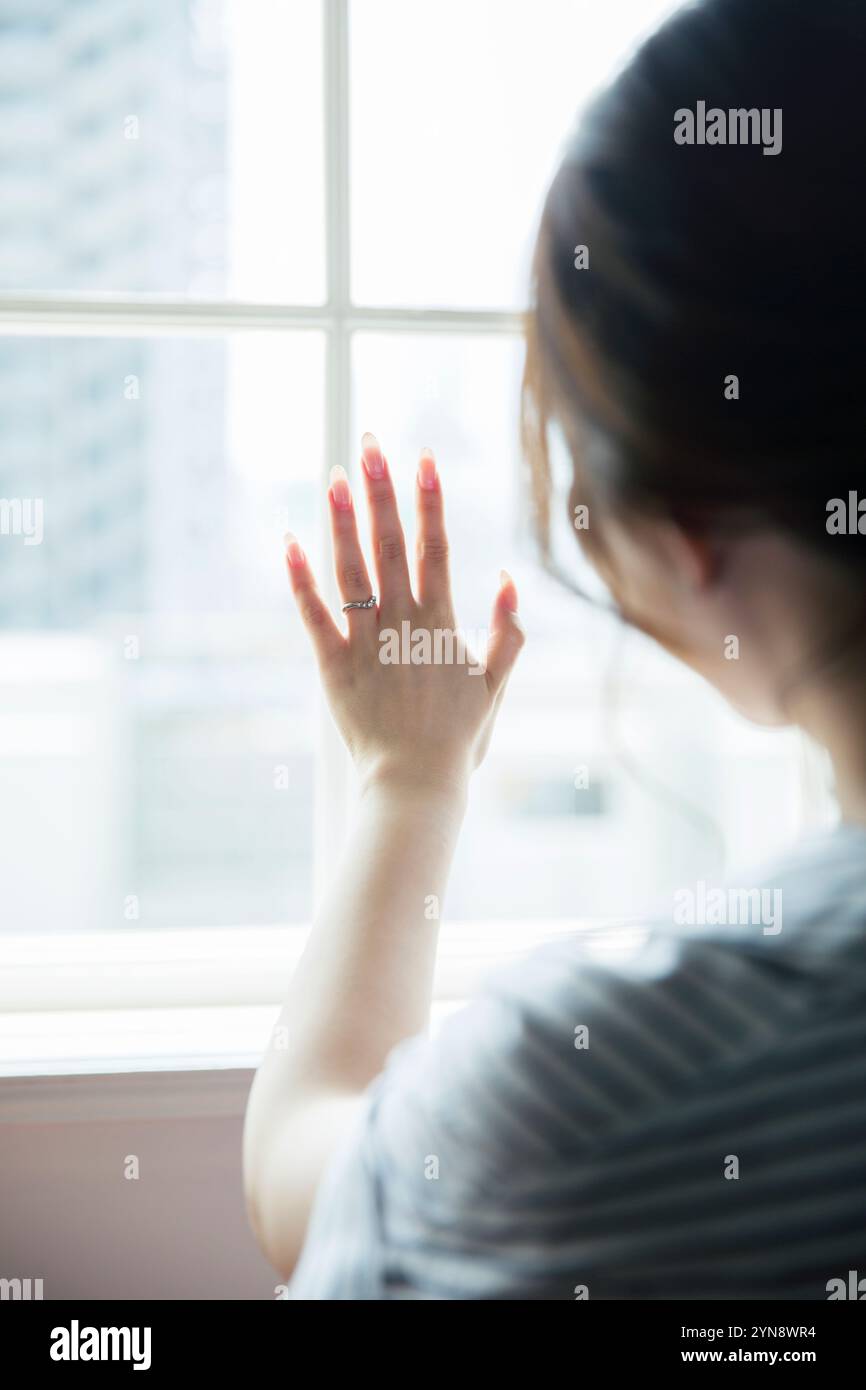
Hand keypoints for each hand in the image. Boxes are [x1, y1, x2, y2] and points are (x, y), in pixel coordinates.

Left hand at [283, 433, 524, 800]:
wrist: (415, 785)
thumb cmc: (458, 739)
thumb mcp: (495, 685)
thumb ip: (508, 632)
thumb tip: (510, 578)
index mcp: (441, 622)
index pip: (436, 546)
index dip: (429, 499)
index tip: (423, 456)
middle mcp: (402, 622)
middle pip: (390, 544)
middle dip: (381, 489)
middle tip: (369, 442)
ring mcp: (365, 642)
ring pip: (351, 569)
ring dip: (342, 520)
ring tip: (335, 475)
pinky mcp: (332, 665)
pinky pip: (313, 615)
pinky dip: (300, 578)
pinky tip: (290, 540)